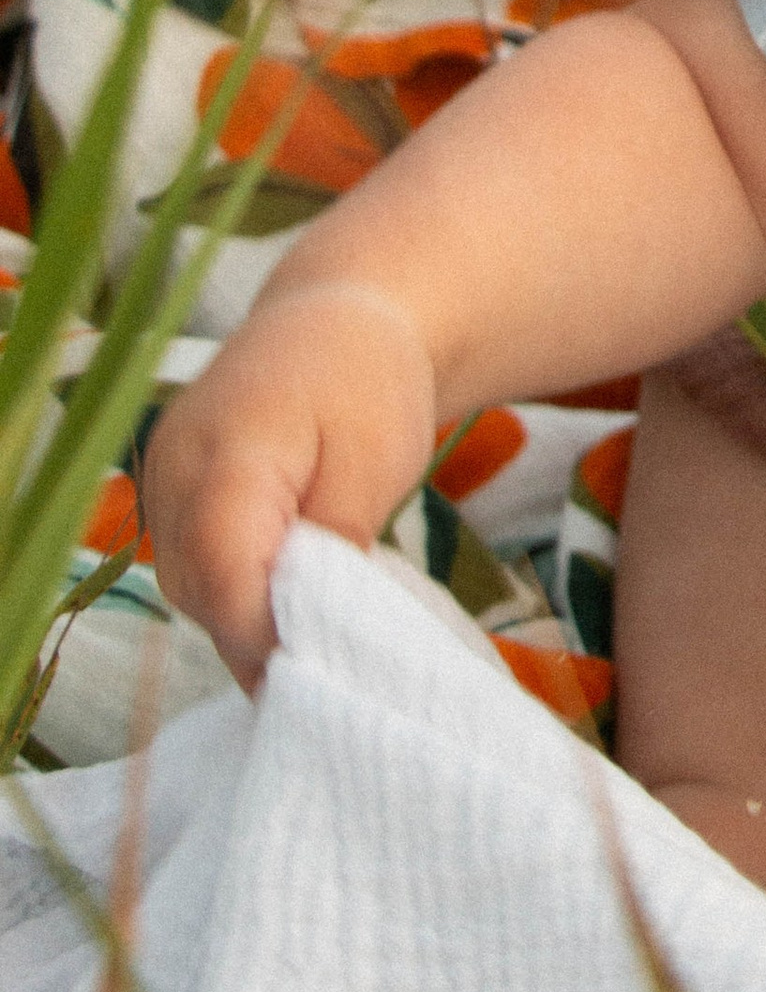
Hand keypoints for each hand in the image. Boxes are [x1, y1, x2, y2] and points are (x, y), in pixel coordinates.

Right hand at [141, 280, 440, 686]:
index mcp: (231, 452)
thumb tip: (307, 623)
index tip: (315, 675)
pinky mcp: (169, 491)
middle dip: (257, 638)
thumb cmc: (369, 382)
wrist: (336, 316)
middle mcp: (176, 469)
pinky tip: (283, 602)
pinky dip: (232, 592)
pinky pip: (190, 565)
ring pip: (190, 588)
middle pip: (200, 590)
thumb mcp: (378, 459)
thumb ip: (337, 540)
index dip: (263, 635)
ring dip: (244, 618)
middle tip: (326, 670)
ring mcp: (163, 479)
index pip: (225, 572)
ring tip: (312, 636)